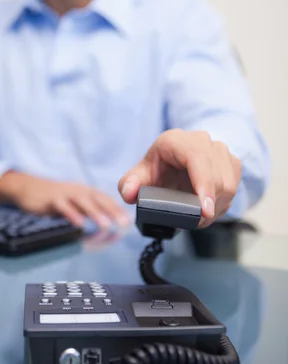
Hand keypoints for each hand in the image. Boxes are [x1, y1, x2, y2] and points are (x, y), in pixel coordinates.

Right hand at [0, 171, 129, 229]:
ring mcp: (65, 194)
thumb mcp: (73, 203)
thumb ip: (88, 211)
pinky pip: (63, 207)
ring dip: (95, 214)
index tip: (128, 221)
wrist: (28, 188)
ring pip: (83, 202)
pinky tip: (79, 224)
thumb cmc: (54, 198)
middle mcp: (78, 190)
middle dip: (112, 211)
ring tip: (106, 225)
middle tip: (123, 224)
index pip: (105, 199)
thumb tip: (105, 225)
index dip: (117, 209)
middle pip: (98, 199)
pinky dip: (72, 215)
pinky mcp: (51, 200)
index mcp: (85, 191)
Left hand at [118, 130, 241, 227]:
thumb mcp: (139, 175)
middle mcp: (201, 140)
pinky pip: (235, 188)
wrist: (174, 161)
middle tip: (195, 223)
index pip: (197, 157)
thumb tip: (129, 193)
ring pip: (229, 184)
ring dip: (216, 207)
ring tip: (199, 218)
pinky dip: (222, 204)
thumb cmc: (158, 169)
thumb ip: (129, 184)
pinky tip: (208, 210)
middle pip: (217, 175)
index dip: (204, 184)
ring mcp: (219, 150)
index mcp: (176, 140)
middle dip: (209, 204)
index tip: (205, 210)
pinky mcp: (231, 162)